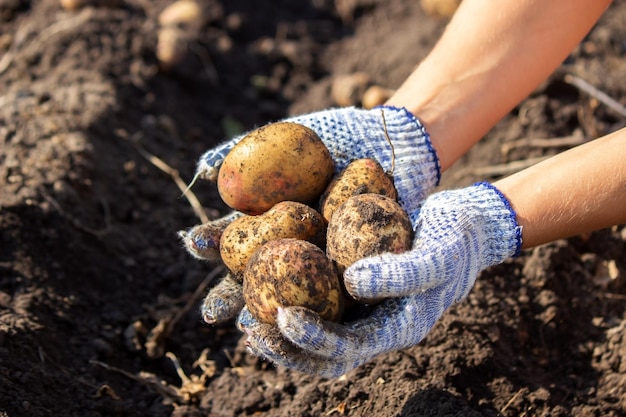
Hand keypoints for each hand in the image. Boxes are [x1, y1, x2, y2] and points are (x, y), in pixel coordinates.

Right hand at [182, 106, 440, 323]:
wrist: (393, 141)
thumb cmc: (340, 135)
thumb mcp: (292, 134)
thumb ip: (247, 149)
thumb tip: (202, 170)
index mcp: (269, 218)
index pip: (232, 236)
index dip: (211, 242)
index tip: (194, 244)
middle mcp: (290, 246)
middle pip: (253, 276)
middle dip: (230, 296)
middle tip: (214, 313)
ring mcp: (321, 261)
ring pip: (288, 295)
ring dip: (268, 314)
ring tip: (250, 327)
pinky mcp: (355, 273)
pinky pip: (333, 297)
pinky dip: (317, 312)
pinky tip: (304, 324)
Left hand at [239, 182, 521, 376]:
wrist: (462, 229)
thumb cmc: (455, 242)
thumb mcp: (437, 255)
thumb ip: (401, 273)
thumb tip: (351, 283)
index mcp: (393, 329)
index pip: (348, 348)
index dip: (314, 339)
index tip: (283, 317)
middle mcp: (370, 325)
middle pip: (321, 353)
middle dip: (285, 347)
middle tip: (250, 329)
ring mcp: (358, 308)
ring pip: (313, 331)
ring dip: (278, 329)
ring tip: (243, 316)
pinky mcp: (348, 284)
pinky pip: (315, 297)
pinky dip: (288, 295)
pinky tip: (261, 280)